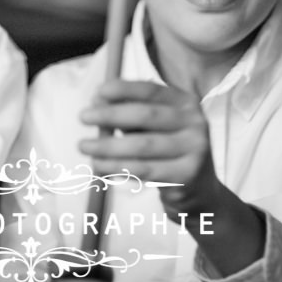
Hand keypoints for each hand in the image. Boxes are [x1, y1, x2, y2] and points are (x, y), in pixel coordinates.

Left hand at [79, 80, 265, 275]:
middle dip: (110, 115)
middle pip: (146, 115)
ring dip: (107, 145)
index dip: (123, 89)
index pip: (152, 90)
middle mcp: (195, 122)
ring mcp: (195, 149)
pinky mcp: (187, 175)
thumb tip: (97, 101)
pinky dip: (117, 167)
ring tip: (84, 146)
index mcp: (186, 102)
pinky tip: (99, 166)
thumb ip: (130, 112)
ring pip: (142, 146)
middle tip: (82, 117)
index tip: (97, 92)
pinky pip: (144, 170)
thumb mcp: (153, 127)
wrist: (199, 192)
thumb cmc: (167, 152)